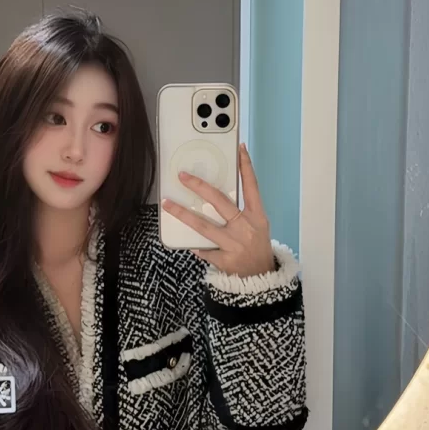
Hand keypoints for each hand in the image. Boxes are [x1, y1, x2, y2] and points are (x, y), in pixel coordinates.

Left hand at [161, 143, 274, 277]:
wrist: (262, 280)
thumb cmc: (257, 247)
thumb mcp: (259, 226)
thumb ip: (243, 210)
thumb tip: (217, 191)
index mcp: (258, 216)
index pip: (252, 187)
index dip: (247, 167)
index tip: (240, 149)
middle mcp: (246, 227)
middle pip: (220, 202)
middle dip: (200, 186)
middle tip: (183, 176)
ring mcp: (234, 244)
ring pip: (204, 225)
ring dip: (183, 214)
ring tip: (167, 204)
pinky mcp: (224, 260)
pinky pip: (204, 249)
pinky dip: (195, 245)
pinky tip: (185, 241)